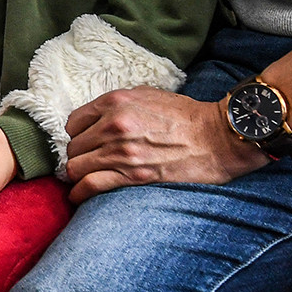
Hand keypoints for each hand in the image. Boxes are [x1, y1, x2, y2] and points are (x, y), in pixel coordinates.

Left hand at [62, 89, 266, 202]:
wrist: (218, 137)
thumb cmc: (186, 115)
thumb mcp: (148, 95)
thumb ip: (117, 104)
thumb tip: (97, 118)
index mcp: (114, 102)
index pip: (73, 122)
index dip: (77, 135)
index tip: (84, 143)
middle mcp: (112, 125)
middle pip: (73, 147)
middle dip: (78, 156)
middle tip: (87, 163)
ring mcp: (121, 151)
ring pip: (76, 168)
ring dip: (77, 175)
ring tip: (83, 179)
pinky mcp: (133, 175)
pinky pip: (91, 186)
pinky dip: (80, 193)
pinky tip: (79, 196)